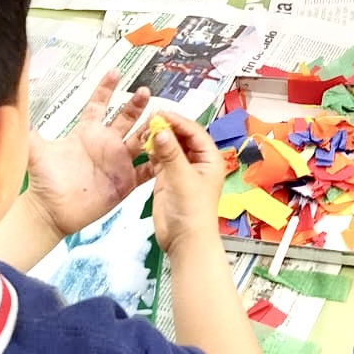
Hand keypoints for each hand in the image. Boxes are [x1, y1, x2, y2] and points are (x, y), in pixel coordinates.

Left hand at [24, 72, 154, 239]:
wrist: (51, 212)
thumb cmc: (44, 181)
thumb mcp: (37, 153)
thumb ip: (31, 133)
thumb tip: (14, 109)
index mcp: (87, 132)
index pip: (99, 104)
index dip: (107, 87)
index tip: (116, 70)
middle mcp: (106, 143)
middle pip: (126, 118)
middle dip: (136, 104)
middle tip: (145, 92)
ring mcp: (118, 162)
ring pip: (140, 140)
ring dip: (151, 129)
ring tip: (161, 118)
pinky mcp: (126, 182)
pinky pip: (147, 170)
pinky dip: (158, 161)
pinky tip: (169, 151)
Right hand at [146, 111, 225, 256]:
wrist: (185, 240)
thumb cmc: (192, 212)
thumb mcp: (182, 178)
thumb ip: (170, 153)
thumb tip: (160, 130)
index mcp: (209, 158)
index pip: (194, 132)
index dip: (178, 121)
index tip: (160, 113)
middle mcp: (197, 162)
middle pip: (182, 137)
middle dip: (167, 127)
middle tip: (150, 119)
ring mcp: (182, 170)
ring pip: (170, 146)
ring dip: (158, 138)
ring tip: (144, 129)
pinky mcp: (168, 179)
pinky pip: (160, 159)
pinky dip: (152, 151)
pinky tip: (143, 144)